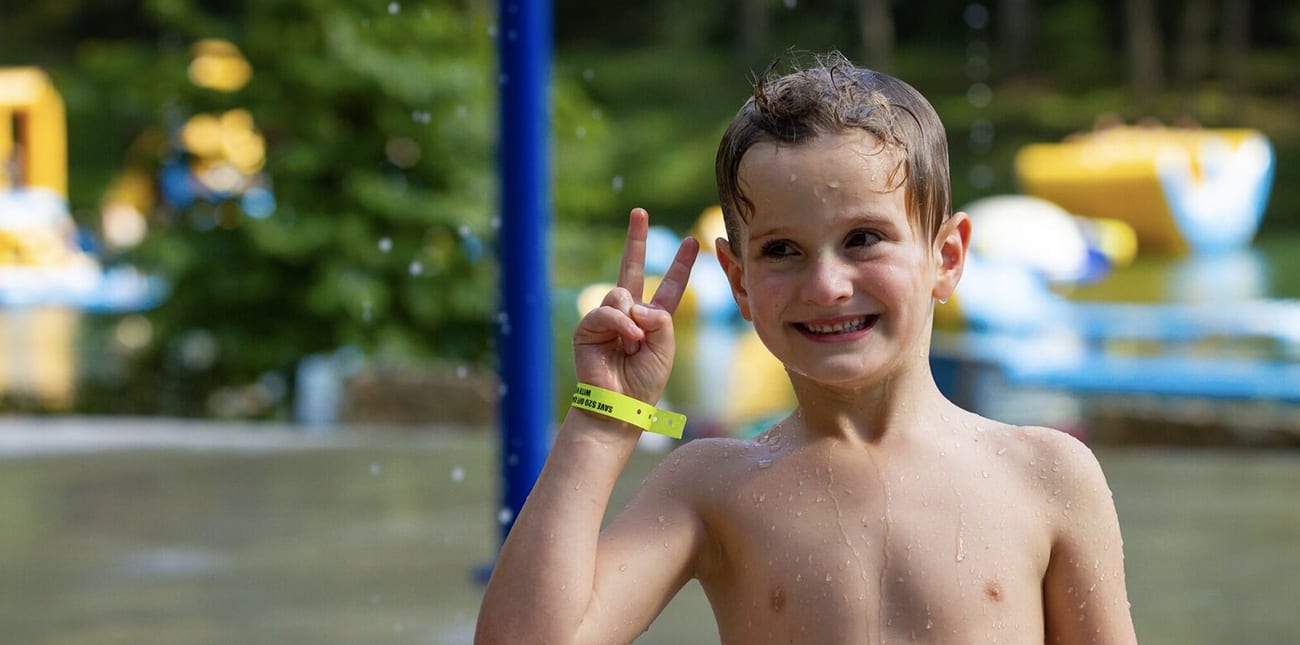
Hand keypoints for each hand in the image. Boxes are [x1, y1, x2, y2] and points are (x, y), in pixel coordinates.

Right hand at [573, 208, 698, 404]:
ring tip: (633, 346)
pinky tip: (625, 343)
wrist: (619, 405)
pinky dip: (620, 326)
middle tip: (639, 212)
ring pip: (621, 293)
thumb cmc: (645, 382)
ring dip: (632, 320)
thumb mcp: (665, 346)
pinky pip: (607, 311)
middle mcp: (629, 314)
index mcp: (652, 319)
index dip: (680, 264)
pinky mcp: (588, 327)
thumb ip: (659, 317)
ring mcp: (607, 319)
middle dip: (636, 239)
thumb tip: (632, 303)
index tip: (693, 241)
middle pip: (632, 267)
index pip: (668, 286)